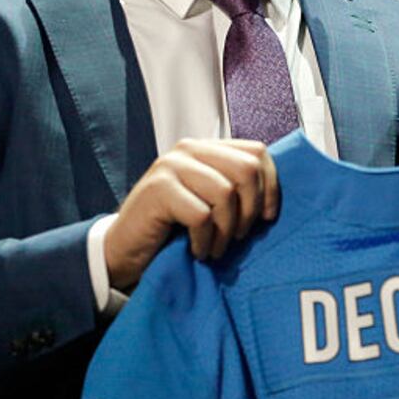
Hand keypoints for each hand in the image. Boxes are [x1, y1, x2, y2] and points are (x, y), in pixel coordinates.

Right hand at [103, 138, 278, 290]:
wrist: (124, 250)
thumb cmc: (172, 229)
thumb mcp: (208, 202)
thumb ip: (235, 189)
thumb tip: (274, 200)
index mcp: (207, 148)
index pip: (257, 152)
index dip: (270, 186)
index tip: (266, 218)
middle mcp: (189, 149)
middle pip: (246, 169)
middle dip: (250, 210)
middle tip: (237, 237)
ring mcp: (171, 166)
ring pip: (225, 193)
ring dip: (226, 231)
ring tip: (215, 247)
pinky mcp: (158, 189)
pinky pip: (201, 215)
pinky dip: (205, 240)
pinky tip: (197, 250)